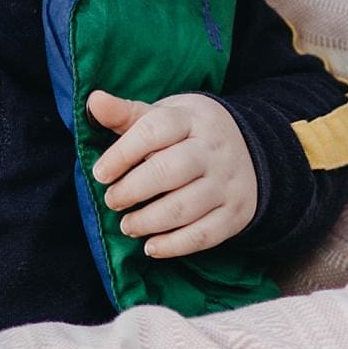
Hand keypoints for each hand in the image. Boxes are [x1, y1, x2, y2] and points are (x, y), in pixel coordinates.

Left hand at [87, 84, 259, 259]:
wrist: (252, 149)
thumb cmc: (190, 133)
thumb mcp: (165, 115)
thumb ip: (128, 114)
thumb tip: (95, 101)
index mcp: (192, 119)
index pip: (155, 130)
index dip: (123, 153)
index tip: (101, 173)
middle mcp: (213, 150)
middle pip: (170, 171)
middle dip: (133, 190)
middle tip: (112, 201)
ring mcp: (227, 183)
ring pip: (185, 207)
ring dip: (149, 221)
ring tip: (127, 225)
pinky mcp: (235, 212)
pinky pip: (204, 234)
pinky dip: (174, 245)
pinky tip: (152, 247)